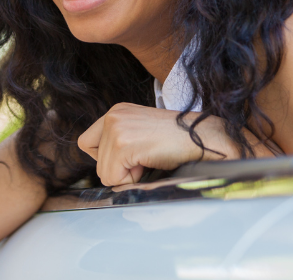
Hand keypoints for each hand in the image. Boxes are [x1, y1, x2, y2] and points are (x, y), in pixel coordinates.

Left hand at [77, 103, 235, 185]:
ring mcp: (116, 128)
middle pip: (94, 159)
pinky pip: (113, 177)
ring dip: (126, 175)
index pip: (87, 143)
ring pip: (103, 172)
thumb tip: (104, 171)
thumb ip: (119, 143)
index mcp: (115, 111)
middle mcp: (112, 116)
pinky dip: (130, 180)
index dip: (106, 158)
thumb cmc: (177, 140)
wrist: (204, 138)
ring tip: (147, 160)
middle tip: (141, 160)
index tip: (130, 157)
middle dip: (117, 168)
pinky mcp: (123, 144)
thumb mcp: (140, 133)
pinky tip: (148, 165)